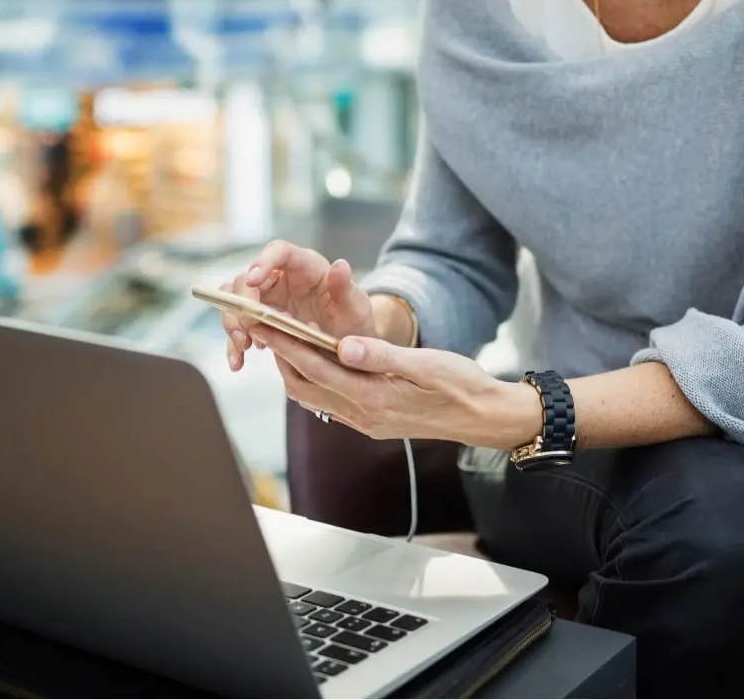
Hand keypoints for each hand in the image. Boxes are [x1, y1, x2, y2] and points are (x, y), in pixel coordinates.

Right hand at [218, 240, 374, 371]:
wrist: (350, 348)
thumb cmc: (355, 321)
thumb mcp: (356, 308)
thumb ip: (346, 288)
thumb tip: (340, 265)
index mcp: (306, 266)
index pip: (279, 251)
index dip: (263, 262)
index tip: (253, 281)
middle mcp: (282, 277)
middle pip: (248, 277)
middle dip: (243, 303)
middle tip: (249, 329)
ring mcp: (268, 298)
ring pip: (235, 299)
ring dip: (233, 322)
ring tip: (244, 347)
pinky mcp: (261, 319)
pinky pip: (239, 325)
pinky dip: (233, 344)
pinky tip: (238, 362)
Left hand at [260, 327, 541, 450]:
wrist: (483, 417)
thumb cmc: (461, 384)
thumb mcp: (425, 364)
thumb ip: (381, 355)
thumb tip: (342, 345)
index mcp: (372, 397)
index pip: (315, 366)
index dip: (284, 343)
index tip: (262, 322)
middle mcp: (362, 414)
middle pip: (304, 384)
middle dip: (279, 355)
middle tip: (260, 325)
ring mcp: (365, 422)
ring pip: (313, 395)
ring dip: (293, 369)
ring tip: (280, 339)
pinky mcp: (371, 421)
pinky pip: (328, 402)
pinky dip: (313, 380)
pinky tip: (314, 361)